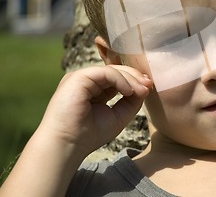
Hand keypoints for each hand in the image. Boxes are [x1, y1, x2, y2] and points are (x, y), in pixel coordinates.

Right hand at [37, 65, 151, 155]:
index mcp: (93, 89)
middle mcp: (86, 81)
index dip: (133, 80)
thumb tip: (145, 87)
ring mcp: (81, 78)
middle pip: (115, 71)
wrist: (67, 146)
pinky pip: (105, 73)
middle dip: (135, 77)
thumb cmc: (88, 135)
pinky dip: (121, 80)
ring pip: (112, 70)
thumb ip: (131, 102)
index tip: (148, 88)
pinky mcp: (78, 78)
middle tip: (149, 85)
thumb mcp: (118, 116)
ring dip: (131, 79)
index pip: (116, 78)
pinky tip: (129, 91)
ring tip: (143, 90)